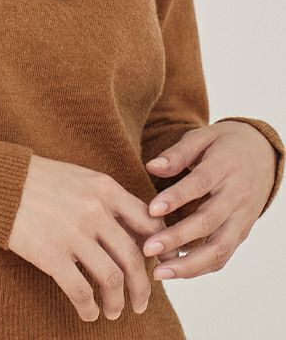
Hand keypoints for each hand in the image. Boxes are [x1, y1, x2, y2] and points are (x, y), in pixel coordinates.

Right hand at [7, 154, 169, 322]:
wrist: (0, 182)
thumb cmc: (39, 179)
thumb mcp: (80, 177)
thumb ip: (107, 198)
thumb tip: (133, 228)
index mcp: (105, 188)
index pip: (149, 223)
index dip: (159, 249)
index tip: (158, 266)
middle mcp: (94, 210)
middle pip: (134, 258)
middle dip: (142, 287)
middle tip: (141, 301)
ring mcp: (73, 233)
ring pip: (112, 279)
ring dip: (117, 302)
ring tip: (114, 311)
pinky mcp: (51, 254)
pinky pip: (80, 291)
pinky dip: (88, 308)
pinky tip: (87, 313)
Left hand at [142, 121, 277, 279]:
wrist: (262, 154)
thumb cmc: (224, 144)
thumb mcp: (202, 137)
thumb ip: (178, 153)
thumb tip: (152, 166)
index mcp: (224, 167)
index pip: (199, 184)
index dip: (176, 198)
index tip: (151, 210)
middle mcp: (236, 196)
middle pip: (208, 221)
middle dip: (177, 238)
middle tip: (148, 248)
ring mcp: (242, 217)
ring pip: (220, 247)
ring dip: (189, 264)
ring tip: (160, 272)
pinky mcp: (242, 232)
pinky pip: (224, 254)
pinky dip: (201, 267)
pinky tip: (176, 271)